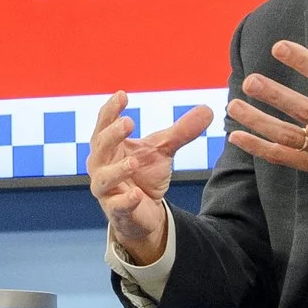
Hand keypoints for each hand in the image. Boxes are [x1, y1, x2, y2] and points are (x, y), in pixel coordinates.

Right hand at [89, 91, 215, 264]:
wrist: (143, 212)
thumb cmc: (144, 175)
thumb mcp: (163, 151)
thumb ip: (181, 132)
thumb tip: (208, 109)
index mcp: (109, 146)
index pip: (105, 123)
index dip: (111, 109)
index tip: (122, 94)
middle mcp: (101, 165)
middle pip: (100, 146)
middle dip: (112, 134)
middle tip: (129, 122)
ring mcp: (106, 189)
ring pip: (103, 178)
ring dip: (117, 170)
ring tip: (133, 161)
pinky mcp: (116, 210)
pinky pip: (118, 205)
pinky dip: (126, 200)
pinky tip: (137, 194)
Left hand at [226, 0, 307, 190]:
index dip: (302, 61)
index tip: (278, 47)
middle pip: (303, 110)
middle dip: (275, 96)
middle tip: (250, 81)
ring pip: (287, 136)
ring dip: (258, 122)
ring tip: (234, 105)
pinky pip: (284, 157)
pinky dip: (259, 148)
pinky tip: (237, 135)